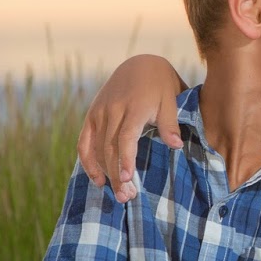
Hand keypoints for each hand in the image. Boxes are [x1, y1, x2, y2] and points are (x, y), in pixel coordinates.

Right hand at [77, 55, 185, 202]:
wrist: (139, 64)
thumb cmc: (160, 85)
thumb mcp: (171, 100)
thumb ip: (170, 123)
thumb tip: (175, 146)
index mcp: (134, 106)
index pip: (125, 137)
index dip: (124, 158)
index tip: (127, 178)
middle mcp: (113, 109)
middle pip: (109, 147)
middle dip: (115, 174)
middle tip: (126, 197)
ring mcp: (99, 112)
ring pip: (96, 147)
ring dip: (104, 172)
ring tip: (117, 193)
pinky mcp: (92, 115)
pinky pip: (84, 142)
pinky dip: (88, 161)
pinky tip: (97, 179)